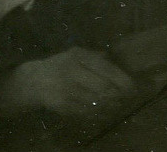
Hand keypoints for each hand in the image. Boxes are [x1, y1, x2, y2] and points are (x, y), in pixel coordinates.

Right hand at [0, 47, 134, 118]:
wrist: (34, 81)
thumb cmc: (61, 66)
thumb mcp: (76, 54)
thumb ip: (97, 57)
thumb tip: (120, 64)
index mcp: (78, 56)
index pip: (106, 69)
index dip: (122, 80)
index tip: (133, 87)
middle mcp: (72, 71)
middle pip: (104, 87)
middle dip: (119, 95)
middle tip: (126, 98)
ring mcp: (67, 89)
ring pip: (98, 101)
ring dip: (111, 105)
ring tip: (117, 105)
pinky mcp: (63, 105)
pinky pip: (87, 111)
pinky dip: (99, 113)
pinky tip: (103, 111)